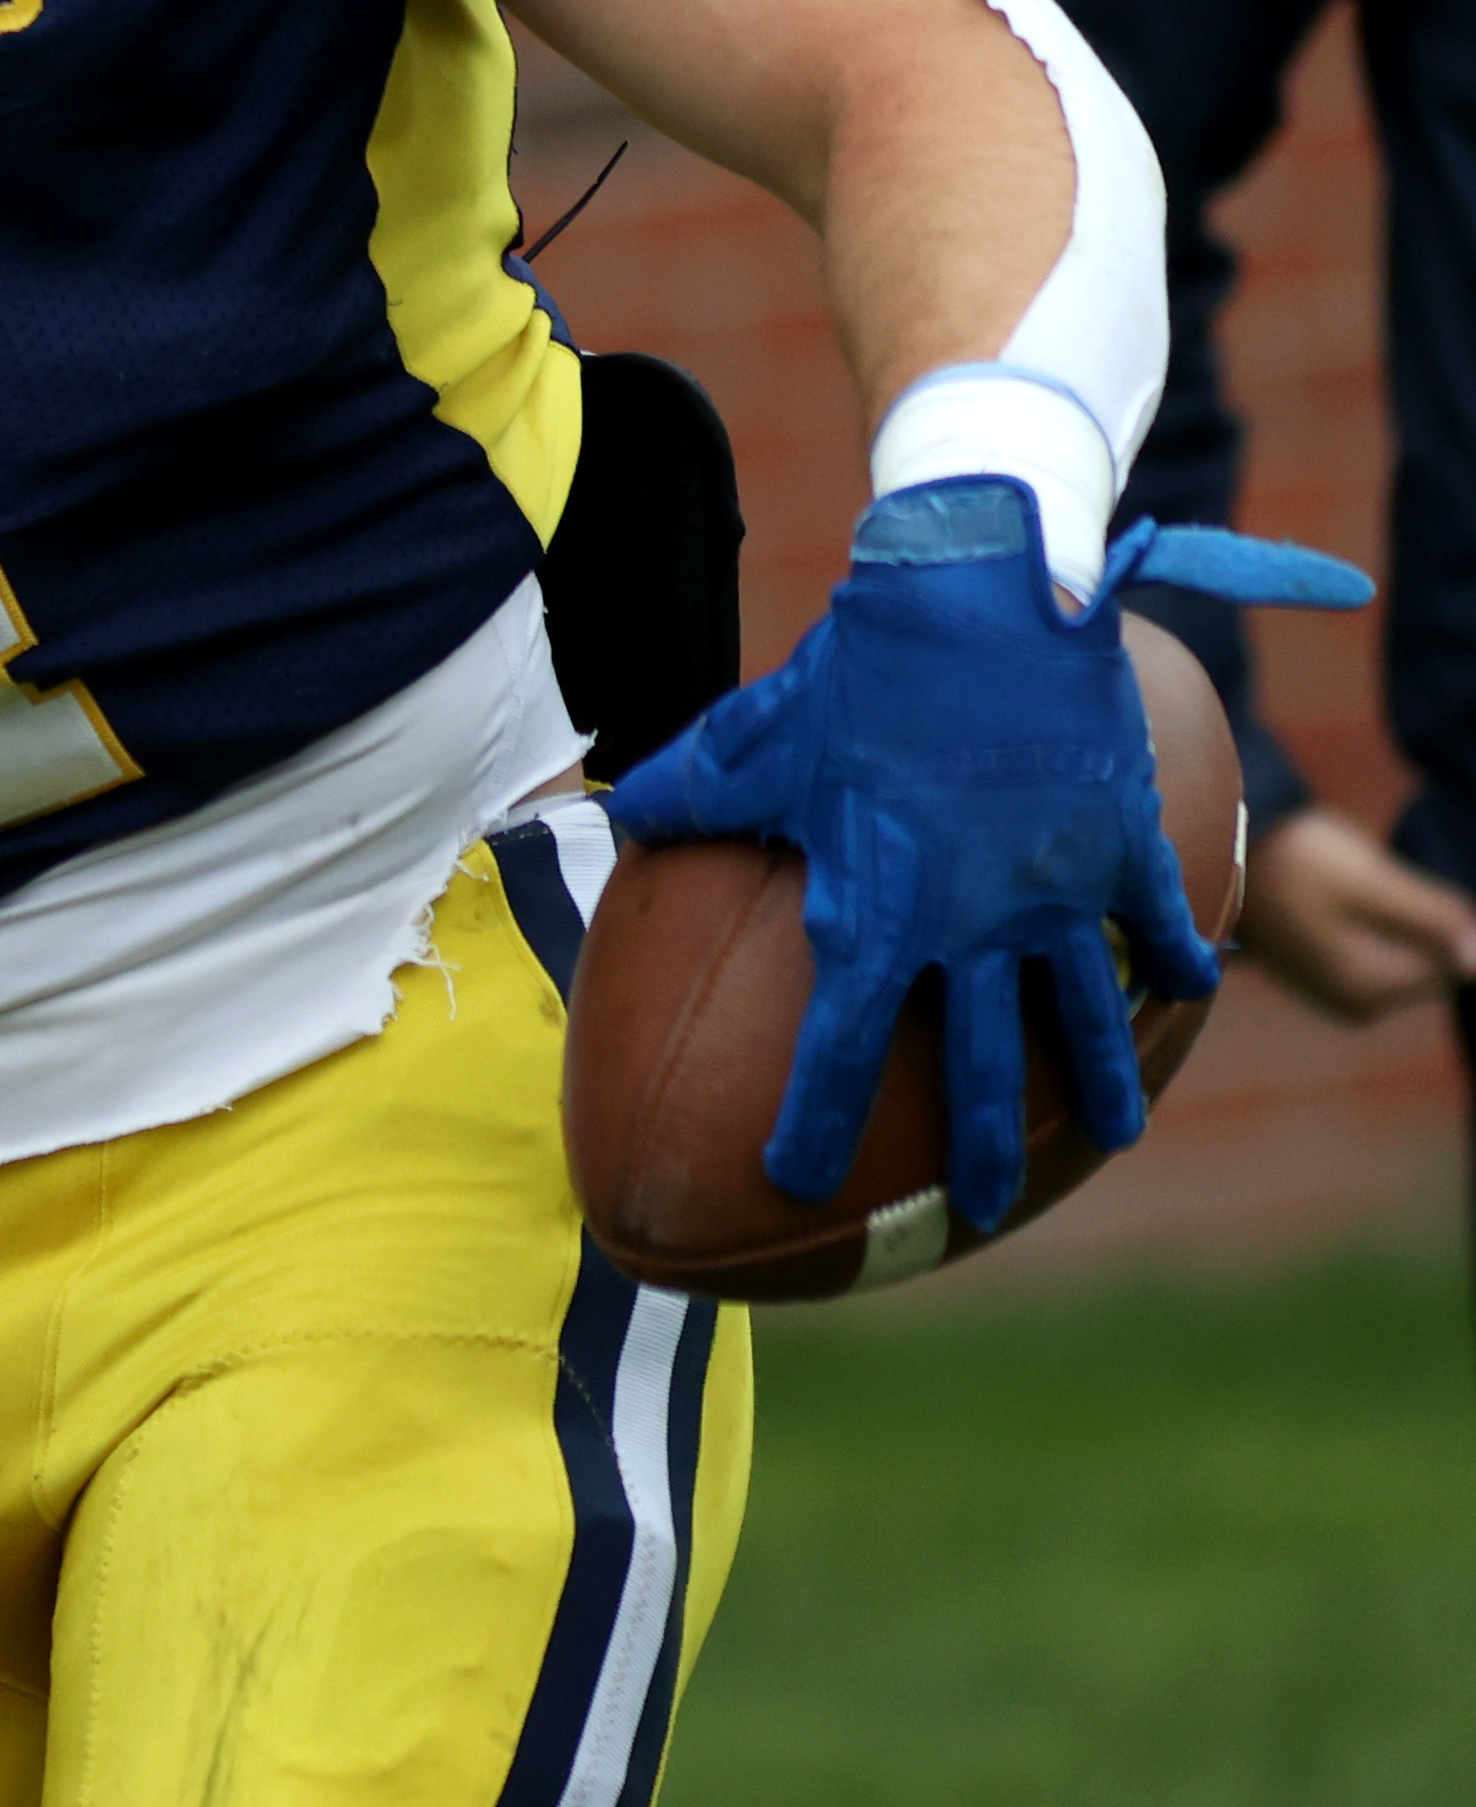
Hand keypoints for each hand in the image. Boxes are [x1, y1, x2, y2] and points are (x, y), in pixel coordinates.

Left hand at [608, 483, 1371, 1231]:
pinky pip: (1163, 924)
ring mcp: (1060, 893)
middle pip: (986, 1073)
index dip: (810, 1126)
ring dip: (1103, 1086)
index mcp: (878, 916)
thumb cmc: (853, 674)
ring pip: (1091, 1021)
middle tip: (977, 1211)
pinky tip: (1185, 990)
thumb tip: (621, 821)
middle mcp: (976, 928)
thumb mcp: (753, 741)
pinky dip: (1178, 961)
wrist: (978, 595)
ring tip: (1113, 1136)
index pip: (835, 1054)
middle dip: (983, 1152)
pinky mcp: (1124, 845)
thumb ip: (686, 795)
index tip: (789, 1179)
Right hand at [1237, 805, 1475, 1024]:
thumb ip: (1431, 919)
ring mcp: (1346, 998)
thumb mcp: (1366, 880)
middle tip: (1367, 879)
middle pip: (1434, 959)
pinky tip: (1338, 901)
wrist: (1210, 866)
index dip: (1447, 916)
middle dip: (1420, 918)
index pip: (1458, 959)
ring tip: (1345, 887)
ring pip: (1410, 954)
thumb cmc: (1287, 865)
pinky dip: (1376, 925)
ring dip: (1397, 918)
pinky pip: (1384, 954)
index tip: (1397, 884)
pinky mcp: (1335, 982)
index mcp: (1374, 989)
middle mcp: (1363, 1007)